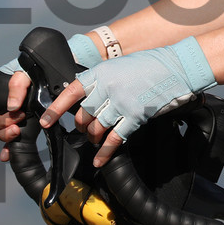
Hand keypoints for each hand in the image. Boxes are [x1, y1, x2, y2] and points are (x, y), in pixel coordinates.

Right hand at [0, 34, 103, 162]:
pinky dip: (7, 150)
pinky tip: (8, 155)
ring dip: (5, 135)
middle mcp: (1, 105)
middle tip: (14, 122)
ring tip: (18, 131)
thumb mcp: (27, 74)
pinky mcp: (23, 129)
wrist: (59, 83)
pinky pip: (9, 144)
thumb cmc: (40, 77)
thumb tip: (11, 106)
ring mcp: (11, 118)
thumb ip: (17, 85)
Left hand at [43, 38, 216, 166]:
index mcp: (101, 72)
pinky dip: (105, 152)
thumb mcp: (119, 66)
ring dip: (94, 138)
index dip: (56, 109)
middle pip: (83, 115)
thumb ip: (101, 80)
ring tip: (96, 139)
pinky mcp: (135, 115)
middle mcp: (108, 87)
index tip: (46, 121)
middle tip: (85, 130)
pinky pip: (114, 138)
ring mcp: (121, 102)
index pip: (71, 92)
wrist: (177, 66)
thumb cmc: (150, 65)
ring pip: (97, 128)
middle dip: (82, 127)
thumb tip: (84, 97)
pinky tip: (100, 159)